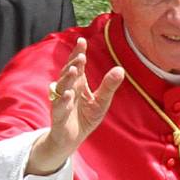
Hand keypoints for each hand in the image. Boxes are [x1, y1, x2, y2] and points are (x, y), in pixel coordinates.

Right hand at [26, 38, 123, 175]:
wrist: (72, 138)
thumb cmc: (85, 117)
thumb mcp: (101, 101)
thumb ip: (108, 86)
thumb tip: (120, 69)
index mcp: (78, 83)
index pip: (77, 64)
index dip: (78, 52)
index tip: (82, 40)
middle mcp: (68, 89)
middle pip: (68, 72)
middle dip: (73, 63)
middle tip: (81, 55)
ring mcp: (61, 101)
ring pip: (61, 86)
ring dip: (67, 78)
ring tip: (74, 70)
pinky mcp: (58, 116)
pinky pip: (59, 106)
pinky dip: (63, 100)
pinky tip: (68, 94)